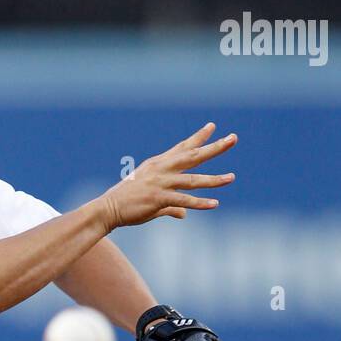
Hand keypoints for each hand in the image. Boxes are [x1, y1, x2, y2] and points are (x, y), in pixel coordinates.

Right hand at [103, 123, 236, 228]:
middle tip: (233, 138)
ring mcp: (160, 184)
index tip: (213, 127)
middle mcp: (161, 169)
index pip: (182, 148)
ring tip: (231, 177)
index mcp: (158, 164)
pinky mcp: (158, 199)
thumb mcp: (152, 201)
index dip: (198, 138)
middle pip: (193, 156)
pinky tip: (215, 203)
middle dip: (214, 147)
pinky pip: (184, 201)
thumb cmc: (127, 203)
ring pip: (193, 180)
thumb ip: (172, 206)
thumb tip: (184, 214)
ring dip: (213, 179)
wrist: (107, 209)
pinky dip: (200, 203)